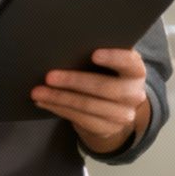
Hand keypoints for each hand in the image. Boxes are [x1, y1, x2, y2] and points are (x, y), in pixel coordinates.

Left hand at [32, 48, 149, 153]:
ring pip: (88, 106)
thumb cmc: (108, 76)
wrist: (117, 109)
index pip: (130, 63)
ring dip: (59, 98)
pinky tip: (44, 102)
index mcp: (136, 72)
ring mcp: (122, 116)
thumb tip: (65, 47)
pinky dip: (59, 109)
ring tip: (38, 92)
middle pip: (105, 88)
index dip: (114, 58)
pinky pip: (79, 119)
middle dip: (74, 82)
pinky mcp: (107, 129)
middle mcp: (134, 95)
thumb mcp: (111, 65)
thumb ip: (100, 55)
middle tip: (49, 76)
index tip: (94, 54)